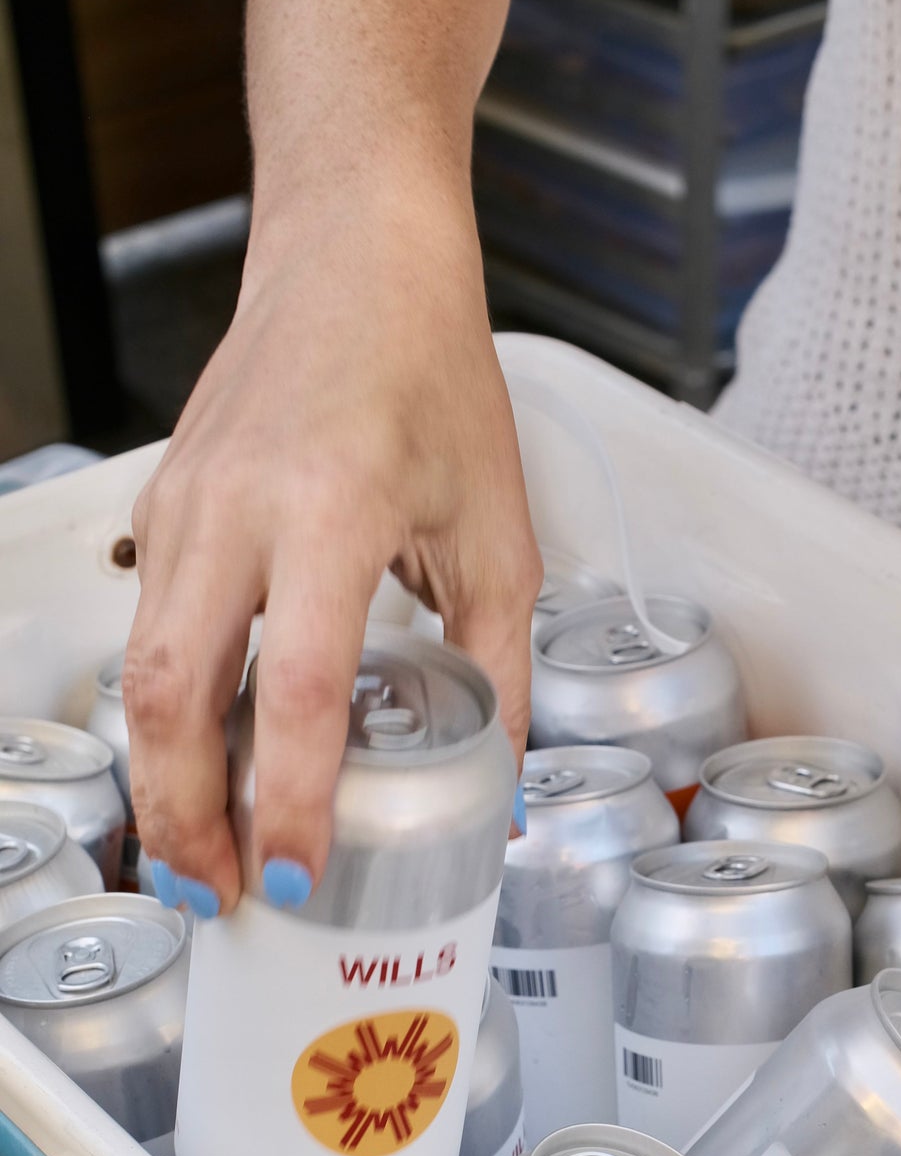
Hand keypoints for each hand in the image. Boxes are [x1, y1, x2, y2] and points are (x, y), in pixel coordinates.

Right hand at [124, 173, 540, 915]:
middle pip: (175, 696)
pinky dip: (169, 716)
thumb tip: (502, 782)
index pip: (295, 687)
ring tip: (201, 859)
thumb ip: (499, 669)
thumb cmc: (432, 376)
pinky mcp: (162, 508)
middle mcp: (238, 509)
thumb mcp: (498, 533)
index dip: (289, 796)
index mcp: (333, 509)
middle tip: (220, 898)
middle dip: (186, 816)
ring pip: (143, 671)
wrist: (355, 257)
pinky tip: (205, 767)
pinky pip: (151, 631)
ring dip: (165, 779)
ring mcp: (183, 506)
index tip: (298, 873)